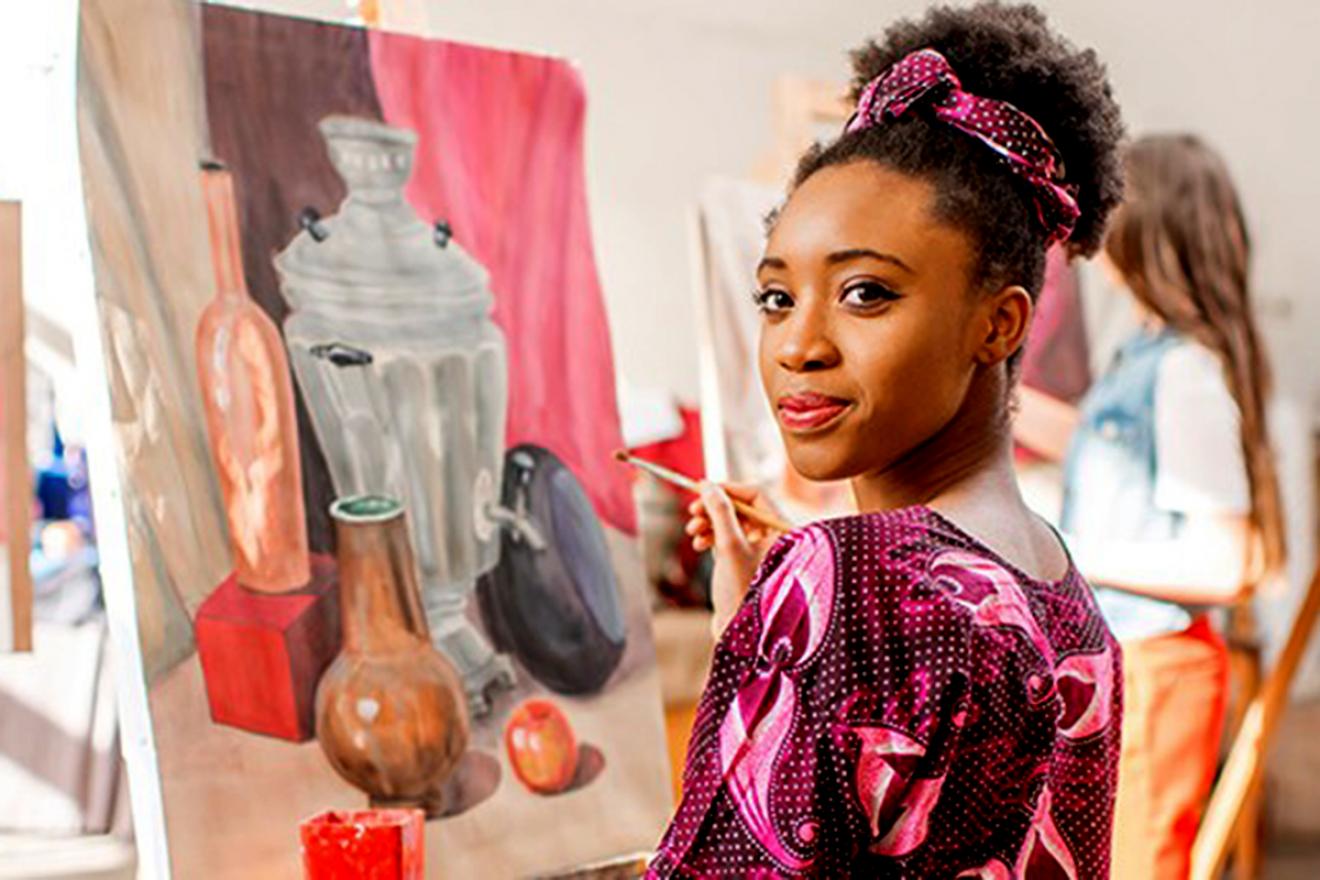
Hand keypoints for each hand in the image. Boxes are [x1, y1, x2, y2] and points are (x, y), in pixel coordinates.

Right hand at [686, 482, 781, 637]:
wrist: (738, 632)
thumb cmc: (741, 590)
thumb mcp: (730, 545)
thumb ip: (720, 512)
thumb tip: (707, 485)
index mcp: (781, 530)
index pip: (755, 495)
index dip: (728, 490)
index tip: (702, 489)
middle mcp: (773, 538)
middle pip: (740, 508)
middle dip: (714, 508)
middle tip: (693, 511)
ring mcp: (758, 550)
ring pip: (730, 523)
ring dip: (708, 522)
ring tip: (692, 531)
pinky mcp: (743, 561)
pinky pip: (726, 538)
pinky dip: (710, 537)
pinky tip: (699, 544)